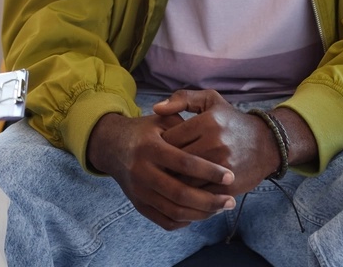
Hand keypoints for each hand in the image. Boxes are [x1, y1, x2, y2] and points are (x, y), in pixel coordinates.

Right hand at [87, 112, 234, 229]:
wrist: (112, 146)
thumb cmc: (145, 132)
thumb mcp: (162, 121)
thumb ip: (185, 128)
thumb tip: (214, 145)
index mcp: (149, 147)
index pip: (184, 163)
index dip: (210, 171)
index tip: (230, 176)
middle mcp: (141, 171)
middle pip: (180, 193)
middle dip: (210, 200)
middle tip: (230, 200)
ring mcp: (138, 191)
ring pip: (174, 211)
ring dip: (202, 214)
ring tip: (220, 208)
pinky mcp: (138, 204)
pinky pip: (165, 221)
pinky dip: (186, 221)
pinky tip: (200, 213)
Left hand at [154, 90, 279, 194]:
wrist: (267, 143)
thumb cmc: (231, 120)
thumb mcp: (210, 100)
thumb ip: (182, 99)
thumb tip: (156, 109)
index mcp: (208, 122)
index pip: (170, 138)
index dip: (159, 145)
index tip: (157, 148)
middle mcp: (216, 143)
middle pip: (176, 161)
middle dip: (164, 165)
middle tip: (158, 166)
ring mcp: (224, 166)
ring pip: (186, 180)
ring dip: (174, 182)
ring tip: (167, 178)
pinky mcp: (230, 185)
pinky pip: (201, 194)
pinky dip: (190, 194)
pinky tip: (185, 189)